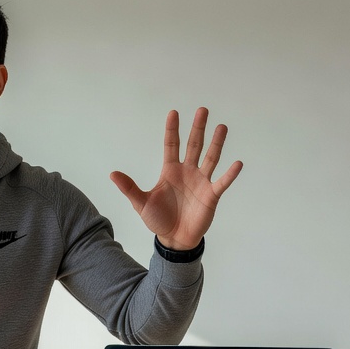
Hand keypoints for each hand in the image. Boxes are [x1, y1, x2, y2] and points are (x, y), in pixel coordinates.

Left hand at [110, 107, 241, 251]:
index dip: (172, 130)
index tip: (174, 113)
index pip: (172, 145)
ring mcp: (201, 182)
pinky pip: (222, 182)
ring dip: (216, 143)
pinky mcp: (211, 195)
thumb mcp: (141, 203)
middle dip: (198, 128)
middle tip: (202, 110)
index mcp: (170, 171)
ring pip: (210, 158)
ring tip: (222, 127)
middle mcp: (187, 172)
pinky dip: (230, 174)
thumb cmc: (158, 220)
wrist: (174, 238)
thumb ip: (129, 188)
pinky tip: (237, 163)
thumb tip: (112, 174)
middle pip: (194, 145)